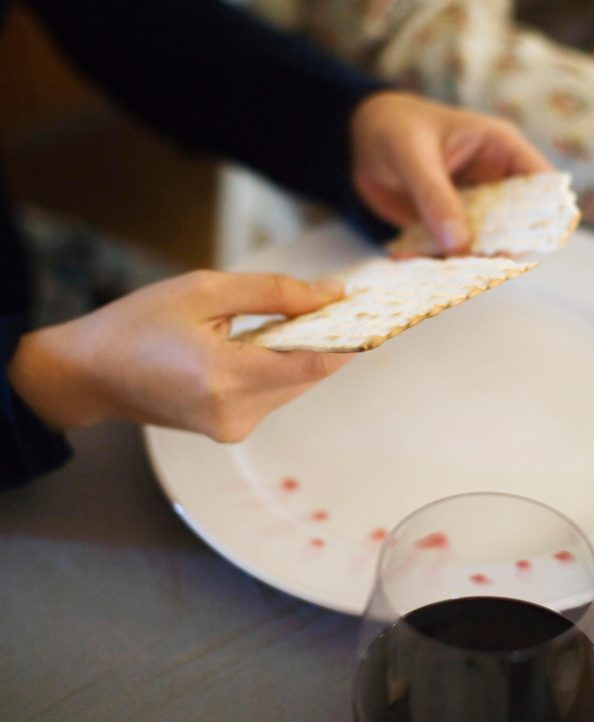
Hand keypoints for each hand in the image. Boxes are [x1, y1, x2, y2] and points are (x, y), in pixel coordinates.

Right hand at [9, 271, 352, 440]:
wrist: (89, 373)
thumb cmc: (138, 323)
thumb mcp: (204, 290)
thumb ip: (275, 292)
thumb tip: (332, 295)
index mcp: (226, 378)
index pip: (315, 364)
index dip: (351, 338)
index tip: (376, 312)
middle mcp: (236, 414)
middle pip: (310, 375)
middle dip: (327, 338)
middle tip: (335, 299)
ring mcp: (233, 429)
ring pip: (295, 384)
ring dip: (303, 352)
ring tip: (297, 315)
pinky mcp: (230, 430)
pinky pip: (274, 393)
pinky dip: (280, 366)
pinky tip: (266, 340)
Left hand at [351, 91, 551, 253]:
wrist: (358, 140)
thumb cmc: (392, 128)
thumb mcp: (412, 156)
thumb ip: (435, 197)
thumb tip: (460, 245)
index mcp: (500, 149)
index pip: (541, 183)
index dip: (546, 215)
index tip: (528, 244)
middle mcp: (494, 181)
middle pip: (519, 223)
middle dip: (503, 247)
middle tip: (478, 268)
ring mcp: (473, 207)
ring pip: (486, 243)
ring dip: (469, 262)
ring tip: (443, 273)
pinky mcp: (448, 226)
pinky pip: (452, 252)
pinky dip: (437, 262)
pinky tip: (411, 262)